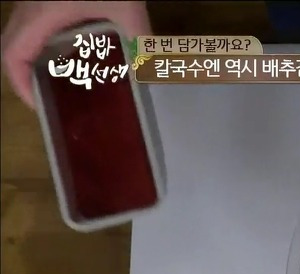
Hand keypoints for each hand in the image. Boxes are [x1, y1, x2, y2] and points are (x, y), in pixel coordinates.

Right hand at [1, 1, 150, 108]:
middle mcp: (28, 6)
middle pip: (12, 46)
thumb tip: (154, 65)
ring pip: (22, 31)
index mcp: (39, 14)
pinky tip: (74, 44)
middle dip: (26, 74)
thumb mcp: (125, 4)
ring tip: (61, 76)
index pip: (12, 56)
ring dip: (36, 54)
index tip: (39, 105)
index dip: (19, 85)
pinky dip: (47, 37)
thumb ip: (140, 35)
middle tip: (51, 96)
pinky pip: (35, 19)